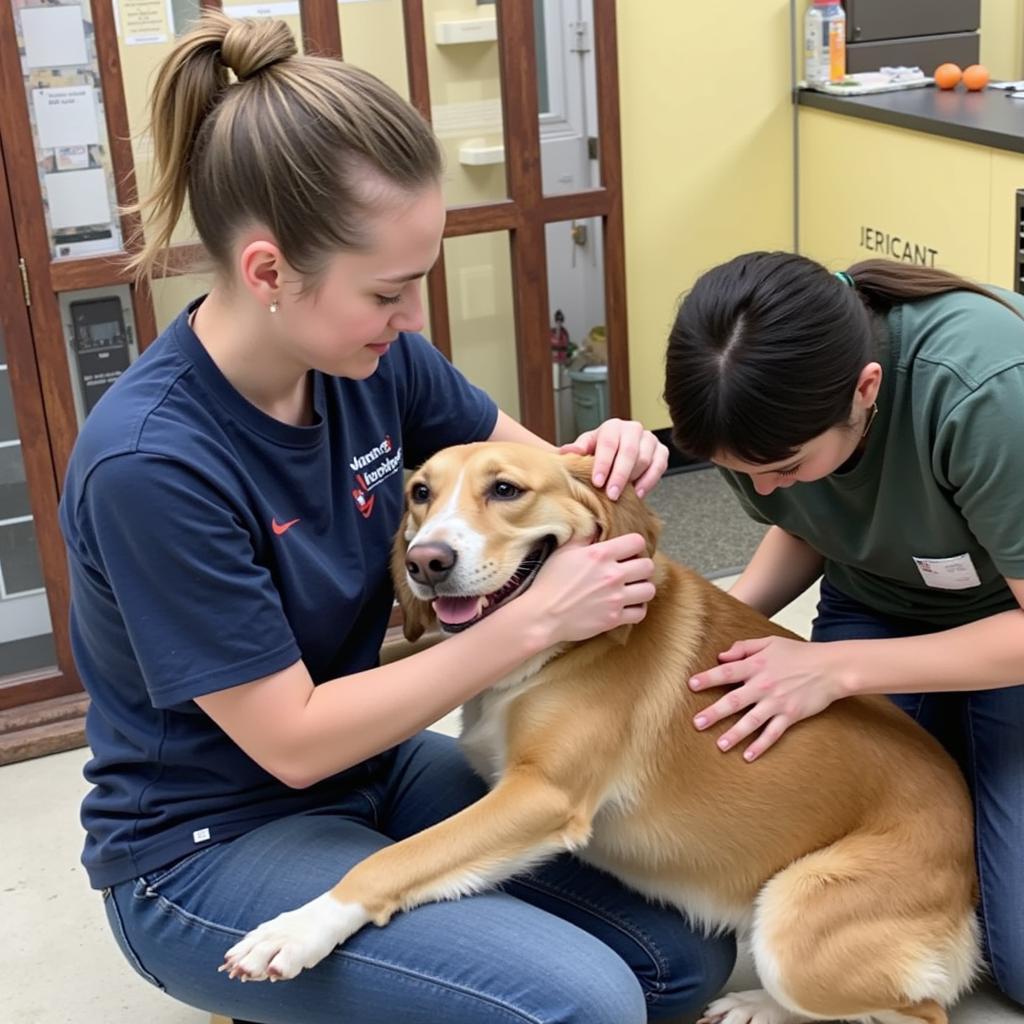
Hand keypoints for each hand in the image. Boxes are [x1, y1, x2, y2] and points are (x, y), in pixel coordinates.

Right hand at [522, 533, 654, 644]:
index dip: (634, 545)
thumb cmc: (549, 581)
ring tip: (632, 587)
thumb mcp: (564, 551)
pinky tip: (629, 604)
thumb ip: (585, 536)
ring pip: (649, 590)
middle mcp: (612, 575)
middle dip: (641, 566)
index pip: (637, 542)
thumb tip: (597, 525)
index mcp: (600, 554)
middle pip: (647, 566)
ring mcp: (615, 598)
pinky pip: (640, 612)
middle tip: (631, 570)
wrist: (542, 615)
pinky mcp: (614, 618)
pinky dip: (637, 608)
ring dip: (642, 587)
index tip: (627, 551)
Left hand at [561, 418, 668, 499]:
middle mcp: (633, 429)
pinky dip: (649, 481)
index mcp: (612, 427)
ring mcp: (649, 439)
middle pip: (629, 451)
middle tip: (612, 494)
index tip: (597, 481)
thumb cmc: (600, 451)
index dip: (603, 463)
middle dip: (619, 475)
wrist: (618, 454)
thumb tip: (567, 452)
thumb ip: (578, 450)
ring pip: (645, 459)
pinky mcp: (661, 451)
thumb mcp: (587, 449)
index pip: (608, 443)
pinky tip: (638, 493)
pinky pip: (659, 466)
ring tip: (622, 495)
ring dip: (633, 479)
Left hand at [688, 637, 845, 760]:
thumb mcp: (769, 642)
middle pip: (734, 700)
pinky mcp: (790, 715)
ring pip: (751, 721)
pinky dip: (760, 745)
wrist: (830, 667)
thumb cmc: (798, 653)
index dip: (708, 678)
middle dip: (714, 712)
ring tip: (719, 745)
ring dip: (735, 734)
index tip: (691, 685)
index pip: (727, 672)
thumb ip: (744, 647)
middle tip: (697, 723)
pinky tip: (748, 756)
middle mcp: (764, 685)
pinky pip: (773, 733)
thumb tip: (721, 655)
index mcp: (757, 665)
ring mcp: (777, 702)